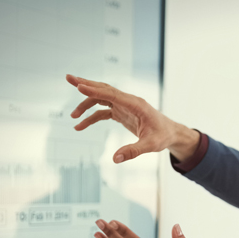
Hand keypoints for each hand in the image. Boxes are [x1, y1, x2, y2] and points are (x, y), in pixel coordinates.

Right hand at [66, 74, 200, 162]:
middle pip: (103, 89)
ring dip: (85, 104)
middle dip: (85, 84)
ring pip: (101, 99)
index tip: (79, 86)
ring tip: (72, 116)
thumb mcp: (151, 145)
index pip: (112, 94)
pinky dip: (91, 118)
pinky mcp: (121, 113)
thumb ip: (133, 151)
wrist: (170, 133)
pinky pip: (102, 112)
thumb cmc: (163, 136)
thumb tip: (115, 159)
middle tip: (68, 78)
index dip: (95, 90)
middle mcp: (128, 102)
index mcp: (136, 104)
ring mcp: (124, 106)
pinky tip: (80, 126)